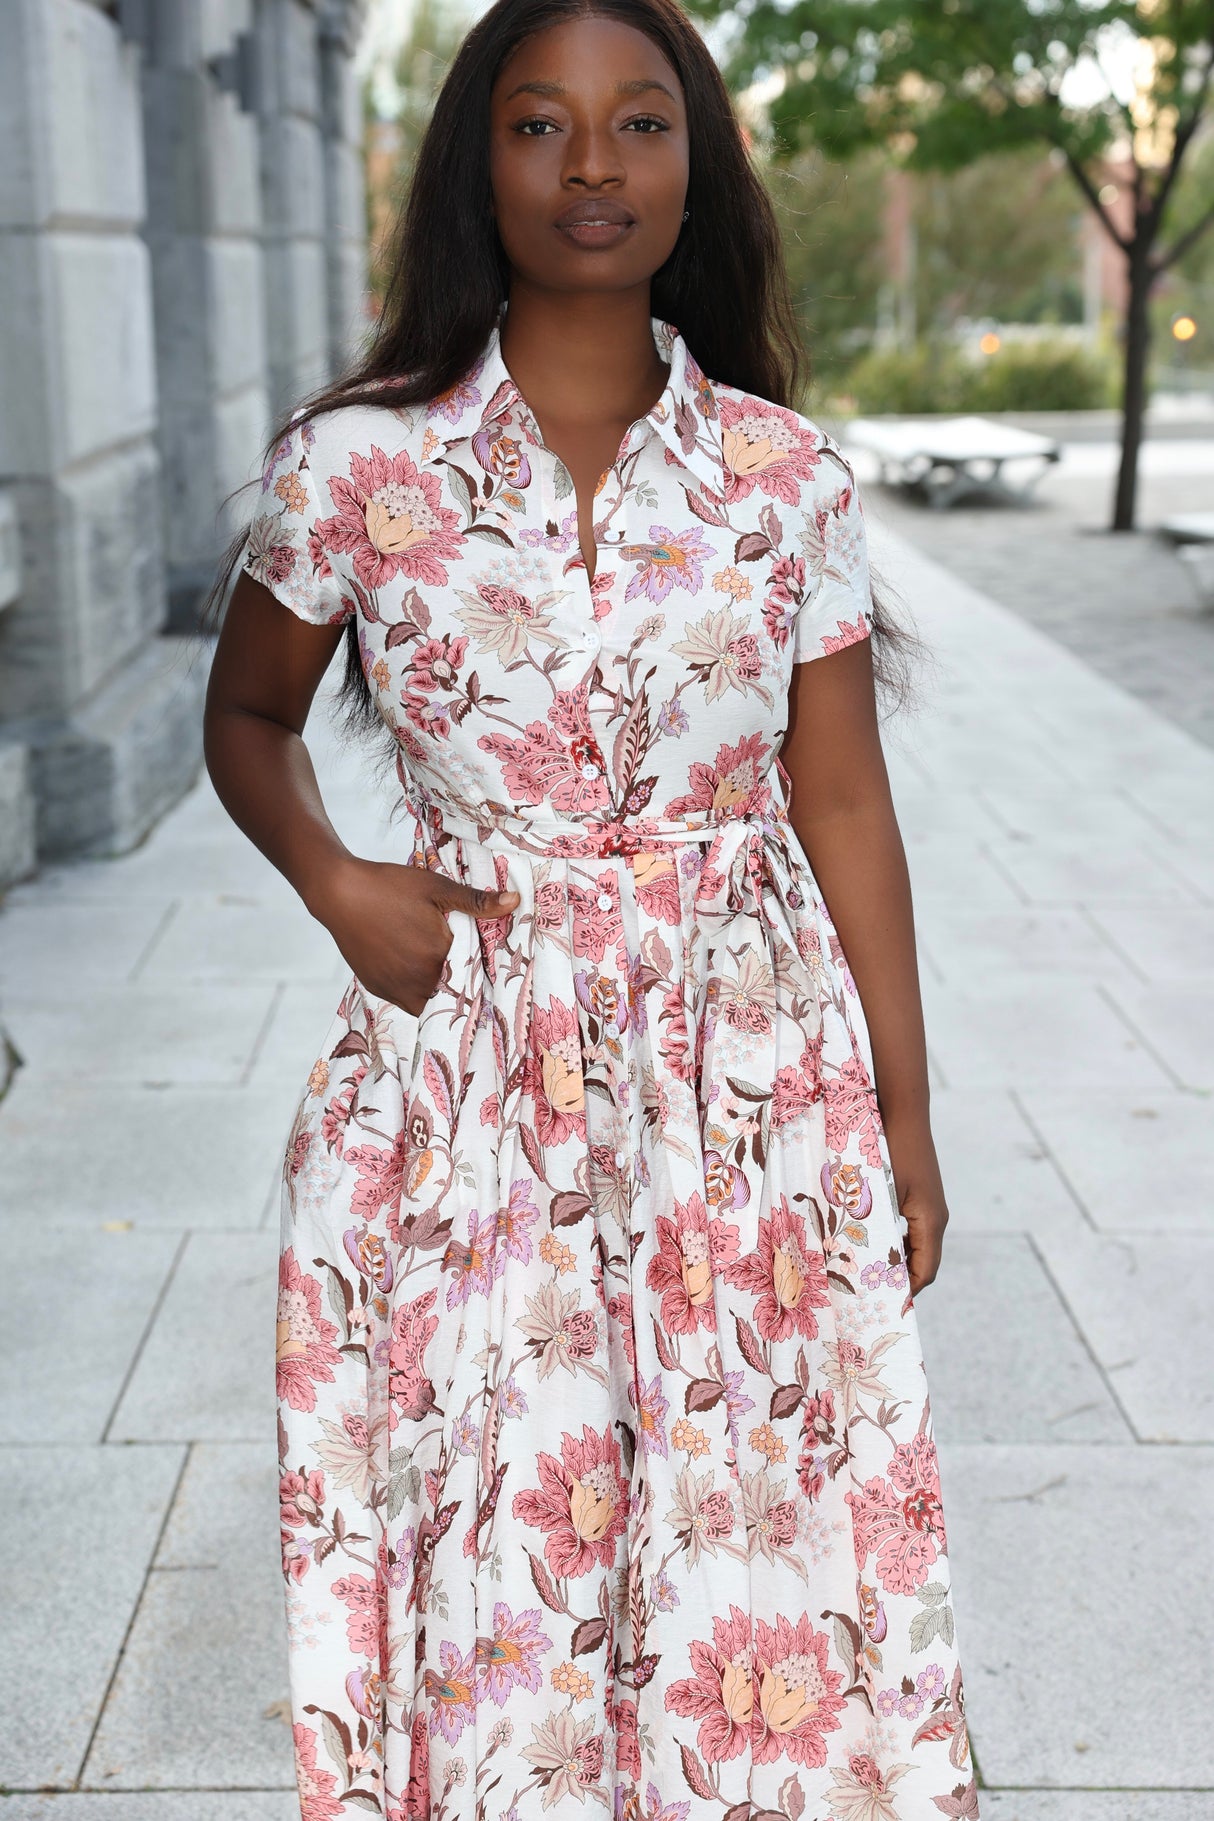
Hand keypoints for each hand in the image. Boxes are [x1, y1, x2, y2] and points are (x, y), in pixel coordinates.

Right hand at [315, 855, 519, 1015]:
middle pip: (449, 992)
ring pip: (427, 1000)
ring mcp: (393, 988)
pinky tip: (409, 963)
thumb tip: (516, 902)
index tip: (479, 961)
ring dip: (434, 986)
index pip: (471, 978)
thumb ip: (477, 902)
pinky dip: (412, 988)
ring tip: (431, 958)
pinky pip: (405, 999)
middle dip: (456, 978)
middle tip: (453, 955)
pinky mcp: (376, 988)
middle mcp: (416, 982)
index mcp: (436, 959)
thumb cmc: (389, 887)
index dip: (478, 971)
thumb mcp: (437, 888)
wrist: (339, 892)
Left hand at [881, 1117, 948, 1295]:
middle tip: (868, 1296)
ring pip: (915, 1247)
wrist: (902, 1110)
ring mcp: (928, 1206)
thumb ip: (873, 1226)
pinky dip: (893, 1243)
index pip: (923, 1272)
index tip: (879, 1307)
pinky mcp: (919, 1196)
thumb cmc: (891, 1148)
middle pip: (921, 1263)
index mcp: (931, 1222)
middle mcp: (935, 1218)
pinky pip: (910, 1230)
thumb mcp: (879, 1192)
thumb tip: (860, 1262)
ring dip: (895, 1262)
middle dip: (897, 1281)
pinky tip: (869, 1243)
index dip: (905, 1293)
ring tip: (865, 1275)